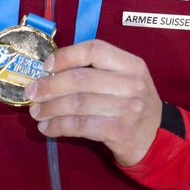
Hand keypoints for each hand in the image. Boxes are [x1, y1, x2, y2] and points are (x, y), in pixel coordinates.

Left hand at [25, 39, 161, 166]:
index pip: (95, 49)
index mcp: (132, 64)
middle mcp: (132, 84)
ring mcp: (128, 109)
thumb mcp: (125, 79)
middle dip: (50, 85)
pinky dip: (59, 127)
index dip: (67, 55)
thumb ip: (97, 70)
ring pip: (78, 104)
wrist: (157, 139)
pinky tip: (47, 128)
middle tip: (31, 92)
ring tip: (36, 112)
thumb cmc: (132, 103)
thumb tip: (50, 70)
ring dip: (50, 108)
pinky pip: (80, 126)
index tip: (46, 65)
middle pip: (81, 79)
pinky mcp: (119, 132)